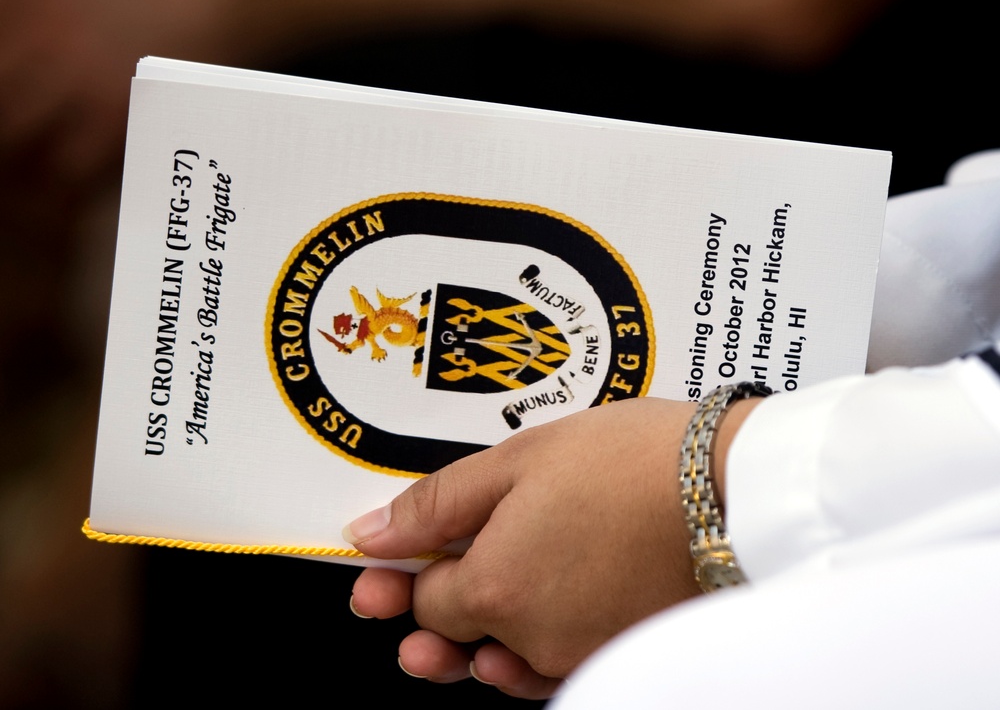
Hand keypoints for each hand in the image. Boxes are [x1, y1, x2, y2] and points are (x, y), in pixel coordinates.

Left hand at [347, 397, 720, 697]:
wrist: (735, 485)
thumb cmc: (633, 461)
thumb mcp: (517, 460)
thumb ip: (437, 504)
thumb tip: (374, 535)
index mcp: (498, 588)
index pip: (426, 603)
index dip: (405, 577)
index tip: (398, 557)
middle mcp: (535, 638)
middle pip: (460, 642)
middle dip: (429, 620)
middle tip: (416, 588)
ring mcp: (582, 653)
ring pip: (508, 659)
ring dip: (482, 637)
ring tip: (480, 600)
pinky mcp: (621, 652)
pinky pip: (557, 665)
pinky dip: (536, 647)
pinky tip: (535, 619)